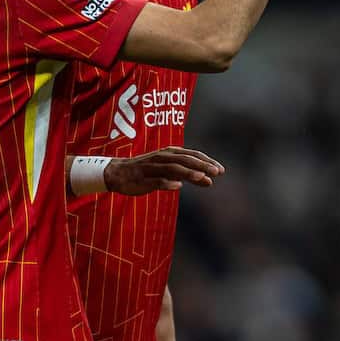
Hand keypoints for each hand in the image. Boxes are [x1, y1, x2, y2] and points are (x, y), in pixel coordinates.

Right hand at [103, 147, 224, 194]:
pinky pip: (156, 180)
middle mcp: (162, 157)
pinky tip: (178, 187)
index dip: (207, 161)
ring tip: (202, 178)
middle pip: (186, 160)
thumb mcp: (170, 171)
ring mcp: (152, 167)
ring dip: (188, 172)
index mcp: (170, 153)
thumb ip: (188, 175)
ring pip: (173, 168)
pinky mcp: (142, 178)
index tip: (221, 170)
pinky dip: (167, 182)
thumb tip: (208, 180)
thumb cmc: (147, 172)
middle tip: (218, 172)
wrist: (118, 173)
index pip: (193, 155)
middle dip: (202, 165)